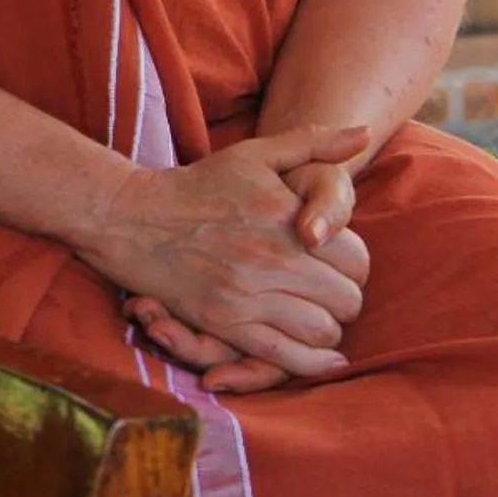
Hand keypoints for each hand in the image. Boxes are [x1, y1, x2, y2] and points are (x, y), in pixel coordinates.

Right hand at [79, 125, 368, 379]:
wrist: (134, 218)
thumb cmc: (200, 185)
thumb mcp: (255, 153)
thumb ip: (313, 143)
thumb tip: (363, 134)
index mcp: (286, 217)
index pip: (357, 259)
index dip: (354, 265)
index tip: (337, 265)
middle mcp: (273, 258)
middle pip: (347, 299)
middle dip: (345, 298)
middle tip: (328, 292)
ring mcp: (249, 294)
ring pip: (323, 331)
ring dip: (327, 328)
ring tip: (315, 316)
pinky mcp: (226, 323)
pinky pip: (287, 356)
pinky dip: (312, 363)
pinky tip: (322, 358)